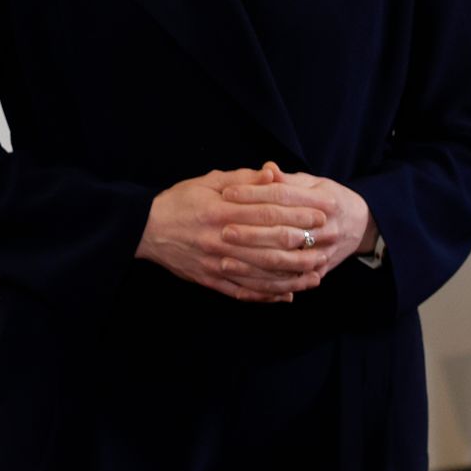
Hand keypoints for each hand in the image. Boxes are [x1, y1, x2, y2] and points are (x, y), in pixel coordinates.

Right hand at [136, 167, 329, 302]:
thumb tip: (272, 175)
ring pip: (261, 274)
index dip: (297, 214)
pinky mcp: (210, 280)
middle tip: (327, 244)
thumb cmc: (178, 201)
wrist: (144, 229)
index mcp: (220, 210)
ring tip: (316, 274)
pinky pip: (243, 291)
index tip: (320, 214)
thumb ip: (242, 180)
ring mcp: (216, 263)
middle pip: (269, 245)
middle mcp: (220, 239)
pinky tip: (287, 296)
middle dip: (302, 246)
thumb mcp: (207, 182)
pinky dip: (267, 296)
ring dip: (292, 276)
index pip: (266, 213)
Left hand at [217, 162, 374, 290]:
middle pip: (283, 232)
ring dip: (254, 264)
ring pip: (285, 262)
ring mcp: (324, 253)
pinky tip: (241, 286)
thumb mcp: (312, 182)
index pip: (282, 196)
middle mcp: (326, 229)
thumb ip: (287, 179)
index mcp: (324, 201)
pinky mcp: (319, 272)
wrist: (359, 225)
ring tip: (224, 262)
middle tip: (222, 231)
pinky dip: (266, 287)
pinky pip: (289, 283)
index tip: (226, 193)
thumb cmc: (327, 198)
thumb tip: (267, 168)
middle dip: (250, 233)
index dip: (253, 194)